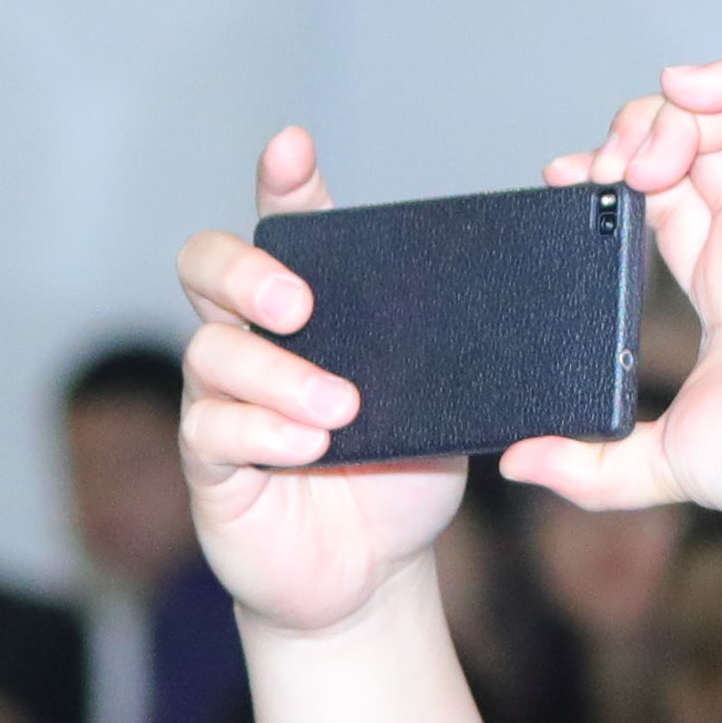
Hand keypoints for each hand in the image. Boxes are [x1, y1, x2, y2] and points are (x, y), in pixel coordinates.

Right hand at [176, 129, 476, 639]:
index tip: (293, 148)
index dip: (283, 181)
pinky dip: (262, 432)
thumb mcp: (440, 404)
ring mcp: (222, 399)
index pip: (287, 225)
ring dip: (278, 375)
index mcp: (310, 309)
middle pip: (206, 266)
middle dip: (247, 273)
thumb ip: (453, 356)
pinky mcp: (211, 464)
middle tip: (302, 304)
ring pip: (211, 352)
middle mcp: (252, 340)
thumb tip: (516, 310)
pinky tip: (307, 446)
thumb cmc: (400, 477)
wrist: (371, 574)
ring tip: (340, 410)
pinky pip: (212, 429)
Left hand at [499, 63, 721, 543]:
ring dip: (668, 114)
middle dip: (628, 139)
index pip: (662, 201)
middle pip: (688, 147)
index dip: (611, 179)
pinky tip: (682, 89)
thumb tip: (518, 463)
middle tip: (595, 173)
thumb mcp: (665, 463)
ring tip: (636, 157)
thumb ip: (592, 467)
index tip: (562, 182)